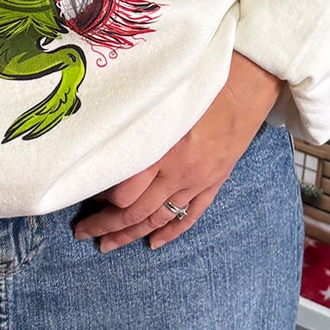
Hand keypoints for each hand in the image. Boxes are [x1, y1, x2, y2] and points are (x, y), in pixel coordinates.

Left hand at [72, 52, 280, 251]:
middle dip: (107, 227)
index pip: (124, 193)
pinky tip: (154, 243)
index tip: (85, 199)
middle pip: (136, 212)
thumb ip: (137, 128)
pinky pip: (189, 215)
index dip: (102, 201)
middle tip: (82, 233)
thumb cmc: (200, 83)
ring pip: (159, 219)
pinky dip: (170, 232)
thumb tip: (107, 148)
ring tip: (107, 245)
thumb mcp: (162, 103)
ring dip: (131, 235)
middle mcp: (178, 172)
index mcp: (162, 150)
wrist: (247, 84)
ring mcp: (197, 181)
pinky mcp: (214, 182)